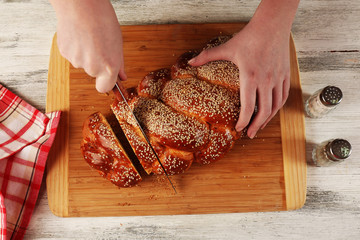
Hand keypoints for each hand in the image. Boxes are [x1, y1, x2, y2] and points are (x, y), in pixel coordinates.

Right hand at [50, 0, 125, 92]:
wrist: (81, 5)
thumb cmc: (102, 20)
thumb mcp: (118, 43)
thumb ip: (119, 63)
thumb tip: (121, 76)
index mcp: (109, 68)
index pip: (104, 88)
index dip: (106, 82)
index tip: (108, 76)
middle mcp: (92, 68)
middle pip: (94, 73)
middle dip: (96, 63)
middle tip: (99, 45)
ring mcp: (77, 61)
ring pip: (82, 63)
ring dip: (85, 54)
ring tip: (89, 37)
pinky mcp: (64, 53)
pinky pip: (72, 55)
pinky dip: (75, 48)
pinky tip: (79, 35)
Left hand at [189, 0, 298, 137]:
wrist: (272, 25)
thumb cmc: (250, 37)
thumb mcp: (227, 47)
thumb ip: (207, 56)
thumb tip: (190, 62)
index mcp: (250, 76)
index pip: (248, 106)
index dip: (244, 121)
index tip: (239, 129)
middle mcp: (266, 81)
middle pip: (264, 111)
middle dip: (256, 126)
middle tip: (249, 135)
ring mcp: (278, 79)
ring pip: (275, 106)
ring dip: (267, 119)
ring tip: (260, 127)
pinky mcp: (285, 75)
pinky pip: (283, 96)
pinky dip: (277, 107)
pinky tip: (272, 112)